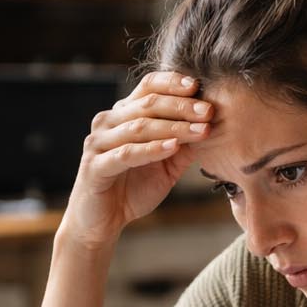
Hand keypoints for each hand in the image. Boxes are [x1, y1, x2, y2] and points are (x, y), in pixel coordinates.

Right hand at [60, 71, 213, 249]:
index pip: (148, 86)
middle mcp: (108, 122)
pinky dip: (151, 149)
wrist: (102, 223)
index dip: (173, 83)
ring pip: (139, 127)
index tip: (199, 86)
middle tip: (208, 111)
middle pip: (147, 104)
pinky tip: (172, 147)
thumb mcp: (167, 166)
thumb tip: (212, 125)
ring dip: (173, 127)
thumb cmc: (132, 189)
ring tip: (200, 130)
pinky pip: (126, 154)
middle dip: (181, 106)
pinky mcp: (94, 166)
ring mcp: (98, 143)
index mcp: (123, 115)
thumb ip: (184, 145)